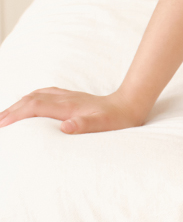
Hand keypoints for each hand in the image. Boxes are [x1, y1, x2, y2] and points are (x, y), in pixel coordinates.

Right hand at [0, 88, 145, 133]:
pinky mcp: (72, 97)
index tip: (2, 124)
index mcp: (68, 106)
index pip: (35, 107)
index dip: (17, 114)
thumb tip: (65, 127)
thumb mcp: (102, 126)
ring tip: (6, 115)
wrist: (130, 104)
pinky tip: (29, 102)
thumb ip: (84, 126)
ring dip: (19, 103)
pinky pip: (45, 94)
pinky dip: (31, 98)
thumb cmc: (116, 119)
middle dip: (11, 109)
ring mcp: (68, 96)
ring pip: (37, 95)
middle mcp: (65, 98)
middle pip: (31, 99)